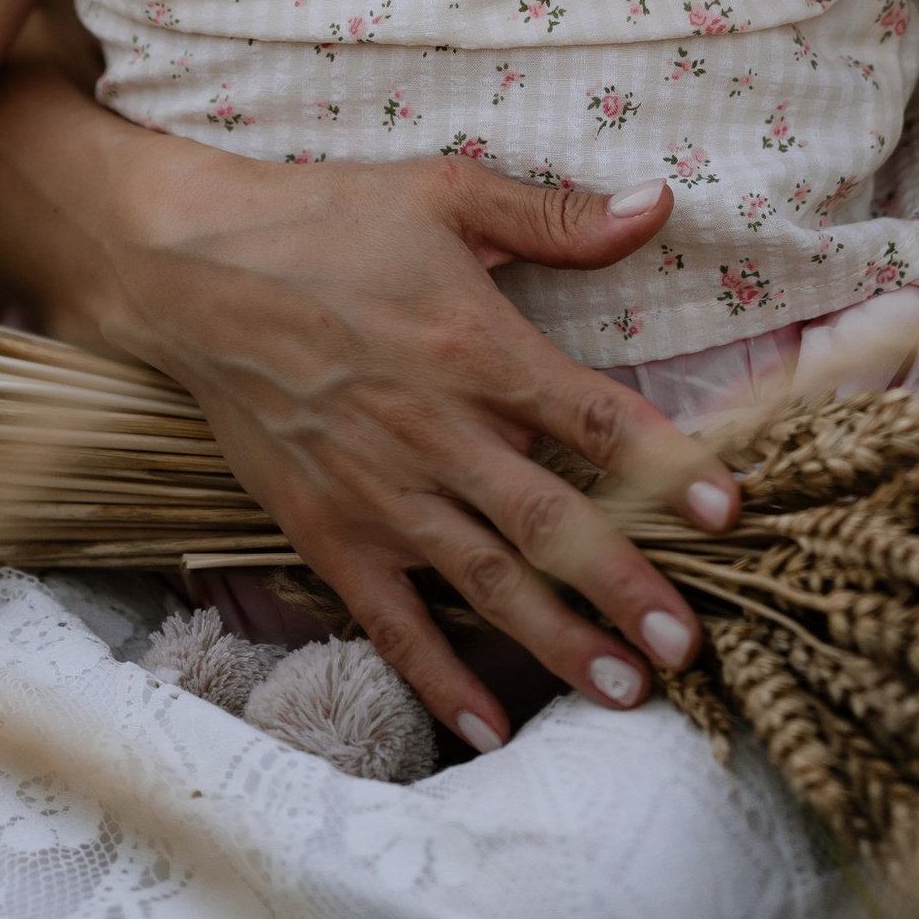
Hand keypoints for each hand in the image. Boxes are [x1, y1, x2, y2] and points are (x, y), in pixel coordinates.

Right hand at [55, 125, 739, 747]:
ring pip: (484, 583)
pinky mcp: (327, 530)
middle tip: (688, 646)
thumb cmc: (326, 220)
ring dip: (556, 642)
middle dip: (624, 589)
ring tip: (623, 692)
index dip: (663, 467)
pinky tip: (488, 725)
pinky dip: (439, 678)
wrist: (193, 270)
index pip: (589, 418)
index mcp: (474, 346)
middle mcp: (435, 431)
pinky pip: (392, 620)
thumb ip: (556, 216)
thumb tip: (658, 205)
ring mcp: (379, 492)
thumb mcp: (444, 192)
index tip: (725, 512)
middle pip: (549, 524)